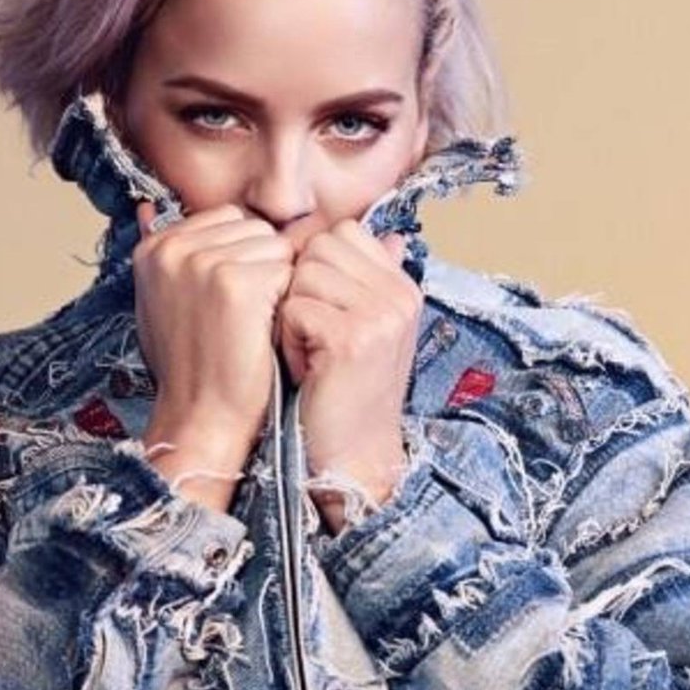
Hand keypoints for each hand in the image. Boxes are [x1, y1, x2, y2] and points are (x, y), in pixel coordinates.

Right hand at [132, 200, 294, 509]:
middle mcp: (173, 248)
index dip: (243, 258)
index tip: (230, 301)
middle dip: (262, 266)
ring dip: (278, 283)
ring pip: (275, 247)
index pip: (229, 218)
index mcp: (154, 248)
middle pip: (254, 227)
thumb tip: (146, 206)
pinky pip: (288, 271)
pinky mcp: (234, 283)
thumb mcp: (164, 301)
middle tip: (244, 317)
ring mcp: (202, 263)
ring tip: (253, 324)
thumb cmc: (191, 367)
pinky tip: (266, 331)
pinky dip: (287, 302)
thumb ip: (171, 256)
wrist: (201, 417)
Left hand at [275, 220, 422, 533]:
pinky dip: (288, 341)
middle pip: (319, 247)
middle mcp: (398, 295)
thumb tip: (388, 235)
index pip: (344, 232)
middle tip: (312, 334)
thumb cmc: (347, 393)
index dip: (316, 267)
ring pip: (302, 275)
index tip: (323, 312)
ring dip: (292, 315)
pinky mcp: (351, 338)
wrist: (354, 456)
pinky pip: (294, 308)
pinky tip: (304, 368)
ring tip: (308, 353)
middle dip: (301, 288)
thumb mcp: (367, 329)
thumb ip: (369, 280)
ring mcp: (379, 315)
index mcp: (402, 287)